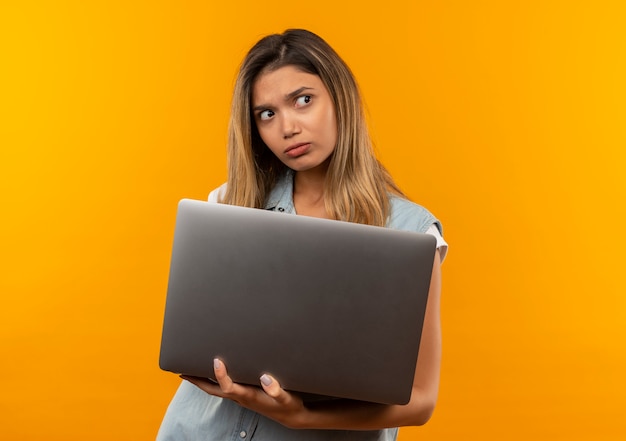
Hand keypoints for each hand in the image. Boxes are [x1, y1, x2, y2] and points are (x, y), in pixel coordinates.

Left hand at [181, 358, 308, 428]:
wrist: (291, 416)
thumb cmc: (289, 406)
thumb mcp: (287, 398)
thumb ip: (277, 390)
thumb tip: (265, 378)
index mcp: (249, 396)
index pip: (228, 387)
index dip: (220, 375)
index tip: (217, 360)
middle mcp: (241, 398)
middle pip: (213, 391)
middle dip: (197, 382)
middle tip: (182, 371)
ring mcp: (241, 398)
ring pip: (216, 390)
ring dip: (201, 382)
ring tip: (190, 370)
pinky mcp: (244, 396)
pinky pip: (223, 389)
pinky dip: (213, 382)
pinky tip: (212, 374)